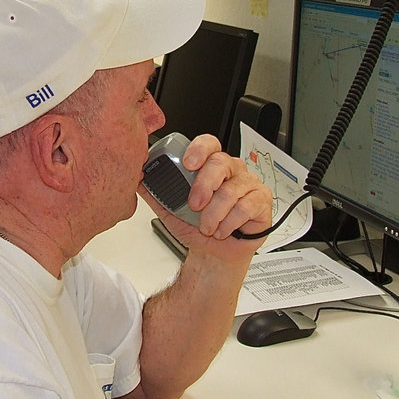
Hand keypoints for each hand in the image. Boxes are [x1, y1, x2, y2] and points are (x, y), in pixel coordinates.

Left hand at [140, 134, 272, 249]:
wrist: (213, 254)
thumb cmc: (197, 228)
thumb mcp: (170, 210)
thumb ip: (155, 192)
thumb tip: (136, 177)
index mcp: (210, 166)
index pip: (209, 144)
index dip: (199, 149)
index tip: (188, 163)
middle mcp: (231, 170)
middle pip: (221, 163)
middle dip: (204, 185)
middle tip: (194, 205)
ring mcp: (248, 184)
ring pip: (232, 190)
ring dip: (214, 213)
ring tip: (207, 227)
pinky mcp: (262, 201)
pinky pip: (246, 206)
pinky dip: (229, 222)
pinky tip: (223, 230)